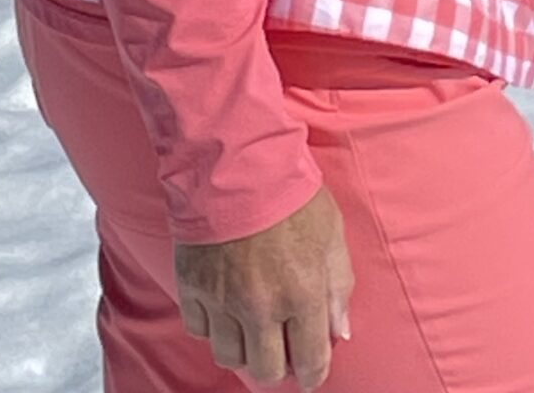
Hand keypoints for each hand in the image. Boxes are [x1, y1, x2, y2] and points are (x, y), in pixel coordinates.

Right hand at [174, 185, 353, 389]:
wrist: (236, 162)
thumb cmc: (291, 192)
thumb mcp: (332, 232)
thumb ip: (339, 285)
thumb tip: (340, 331)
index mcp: (303, 293)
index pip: (311, 361)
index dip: (314, 374)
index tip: (312, 372)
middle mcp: (262, 307)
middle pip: (267, 372)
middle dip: (278, 367)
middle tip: (281, 349)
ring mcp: (223, 301)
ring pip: (230, 358)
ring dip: (245, 349)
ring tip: (253, 328)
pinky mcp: (192, 289)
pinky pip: (200, 332)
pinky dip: (213, 326)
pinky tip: (224, 307)